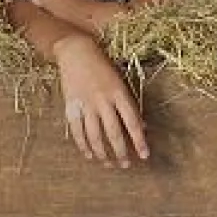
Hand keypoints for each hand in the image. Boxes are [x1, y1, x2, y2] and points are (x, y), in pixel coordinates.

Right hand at [52, 35, 148, 167]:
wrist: (76, 52)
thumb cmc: (103, 66)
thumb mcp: (121, 81)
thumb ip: (130, 104)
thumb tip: (142, 126)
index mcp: (119, 92)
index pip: (132, 122)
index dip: (139, 141)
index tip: (144, 155)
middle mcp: (103, 100)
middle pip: (114, 132)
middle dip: (121, 151)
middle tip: (126, 164)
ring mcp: (86, 104)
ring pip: (95, 135)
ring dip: (103, 153)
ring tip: (109, 164)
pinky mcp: (71, 106)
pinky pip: (77, 131)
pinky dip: (83, 145)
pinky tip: (90, 155)